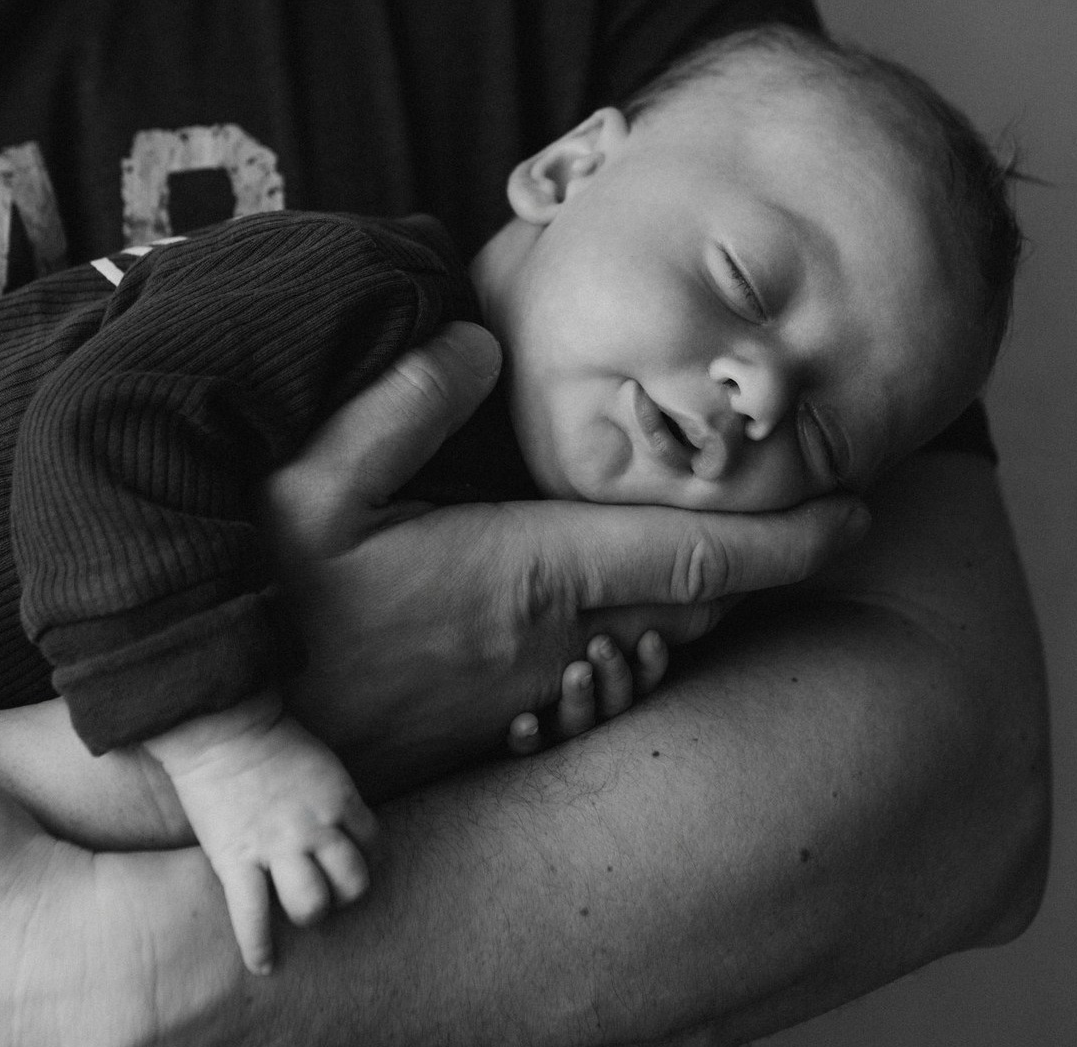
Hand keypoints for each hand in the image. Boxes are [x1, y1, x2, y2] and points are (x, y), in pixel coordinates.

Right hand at [145, 695, 377, 974]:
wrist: (221, 726)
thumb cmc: (267, 735)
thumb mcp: (319, 760)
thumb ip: (330, 793)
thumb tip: (337, 819)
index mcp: (339, 797)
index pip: (374, 841)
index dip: (366, 853)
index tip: (351, 857)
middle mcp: (315, 827)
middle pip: (353, 881)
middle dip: (345, 890)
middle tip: (329, 887)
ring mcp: (277, 847)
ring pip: (312, 905)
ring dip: (310, 913)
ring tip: (298, 913)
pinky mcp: (237, 861)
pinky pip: (253, 918)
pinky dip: (259, 948)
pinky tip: (264, 965)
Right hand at [264, 322, 868, 794]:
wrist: (219, 738)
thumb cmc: (260, 603)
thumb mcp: (305, 484)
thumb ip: (397, 404)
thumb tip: (473, 339)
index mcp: (523, 574)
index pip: (688, 557)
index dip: (786, 537)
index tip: (856, 515)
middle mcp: (547, 646)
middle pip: (692, 608)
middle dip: (761, 568)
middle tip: (809, 519)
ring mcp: (526, 700)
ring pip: (654, 650)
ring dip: (704, 605)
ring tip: (733, 555)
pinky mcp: (496, 730)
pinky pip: (603, 683)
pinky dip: (644, 643)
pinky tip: (629, 615)